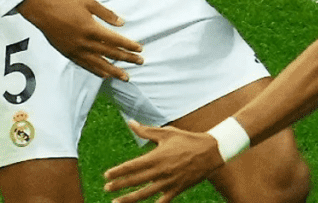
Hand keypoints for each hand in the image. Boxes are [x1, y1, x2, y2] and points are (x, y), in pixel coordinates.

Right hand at [16, 0, 142, 80]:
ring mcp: (77, 50)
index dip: (129, 46)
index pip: (115, 41)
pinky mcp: (69, 54)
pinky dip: (97, 71)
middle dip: (127, 59)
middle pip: (111, 54)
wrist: (44, 12)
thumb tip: (121, 23)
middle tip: (140, 62)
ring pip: (99, 64)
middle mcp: (85, 43)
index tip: (140, 49)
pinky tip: (105, 75)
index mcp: (92, 29)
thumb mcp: (89, 3)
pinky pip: (86, 66)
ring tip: (125, 76)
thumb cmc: (66, 5)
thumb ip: (106, 13)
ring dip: (114, 71)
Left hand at [104, 121, 223, 202]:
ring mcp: (169, 182)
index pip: (132, 166)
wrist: (211, 151)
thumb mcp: (167, 133)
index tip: (106, 175)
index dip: (118, 171)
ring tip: (116, 202)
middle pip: (136, 180)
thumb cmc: (187, 140)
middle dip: (119, 185)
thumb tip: (130, 122)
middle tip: (107, 188)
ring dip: (130, 199)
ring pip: (146, 193)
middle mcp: (161, 170)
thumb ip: (146, 131)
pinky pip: (163, 201)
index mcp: (157, 156)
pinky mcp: (177, 189)